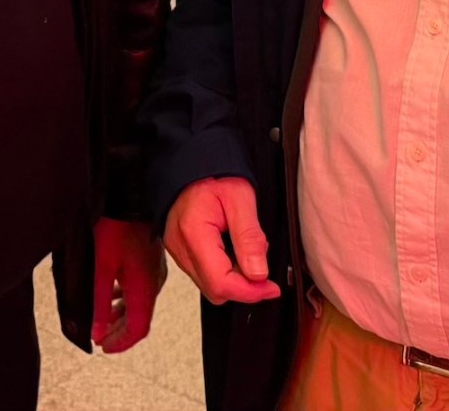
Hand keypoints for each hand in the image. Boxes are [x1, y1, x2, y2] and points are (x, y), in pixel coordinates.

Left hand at [92, 217, 166, 352]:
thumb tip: (98, 329)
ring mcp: (153, 269)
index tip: (105, 347)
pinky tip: (113, 295)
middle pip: (140, 318)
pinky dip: (125, 299)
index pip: (137, 328)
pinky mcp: (149, 259)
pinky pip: (140, 288)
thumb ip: (99, 302)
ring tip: (103, 320)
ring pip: (139, 303)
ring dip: (121, 315)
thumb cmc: (116, 224)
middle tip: (102, 338)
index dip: (120, 342)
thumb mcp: (101, 267)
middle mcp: (153, 280)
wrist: (128, 195)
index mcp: (144, 285)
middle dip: (119, 331)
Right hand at [163, 177, 281, 305]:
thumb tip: (259, 274)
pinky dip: (223, 270)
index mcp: (194, 234)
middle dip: (244, 287)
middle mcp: (180, 248)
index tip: (272, 287)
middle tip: (265, 271)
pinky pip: (203, 273)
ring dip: (234, 279)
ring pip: (209, 285)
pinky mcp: (179, 249)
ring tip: (248, 254)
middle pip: (214, 290)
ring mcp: (177, 250)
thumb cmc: (214, 172)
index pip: (221, 283)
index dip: (250, 292)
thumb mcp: (241, 197)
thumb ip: (249, 237)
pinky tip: (234, 252)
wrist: (192, 157)